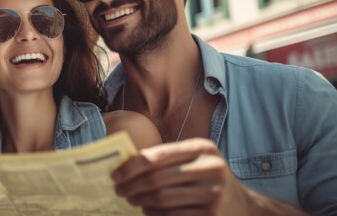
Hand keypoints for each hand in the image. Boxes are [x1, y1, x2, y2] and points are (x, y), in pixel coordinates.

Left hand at [111, 138, 251, 215]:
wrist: (243, 206)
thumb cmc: (207, 178)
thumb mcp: (195, 159)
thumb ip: (166, 158)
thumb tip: (126, 164)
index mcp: (202, 148)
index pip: (156, 156)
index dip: (130, 166)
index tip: (115, 174)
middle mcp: (210, 168)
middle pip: (156, 179)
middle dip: (131, 186)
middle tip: (119, 190)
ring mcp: (213, 194)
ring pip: (162, 199)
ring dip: (140, 201)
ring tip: (131, 199)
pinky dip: (154, 214)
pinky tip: (148, 210)